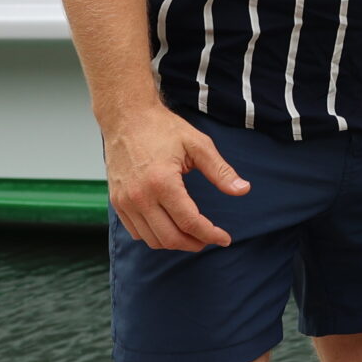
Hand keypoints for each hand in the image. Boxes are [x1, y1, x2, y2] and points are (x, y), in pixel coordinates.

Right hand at [102, 105, 247, 251]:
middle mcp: (140, 196)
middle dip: (194, 243)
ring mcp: (125, 202)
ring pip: (152, 239)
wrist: (126, 118)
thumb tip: (243, 190)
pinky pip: (137, 232)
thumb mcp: (198, 144)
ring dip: (175, 243)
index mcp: (162, 182)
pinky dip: (155, 237)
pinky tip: (170, 227)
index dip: (210, 234)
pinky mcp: (117, 202)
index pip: (190, 222)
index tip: (225, 238)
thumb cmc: (162, 128)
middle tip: (210, 239)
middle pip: (170, 238)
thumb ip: (220, 171)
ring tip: (193, 235)